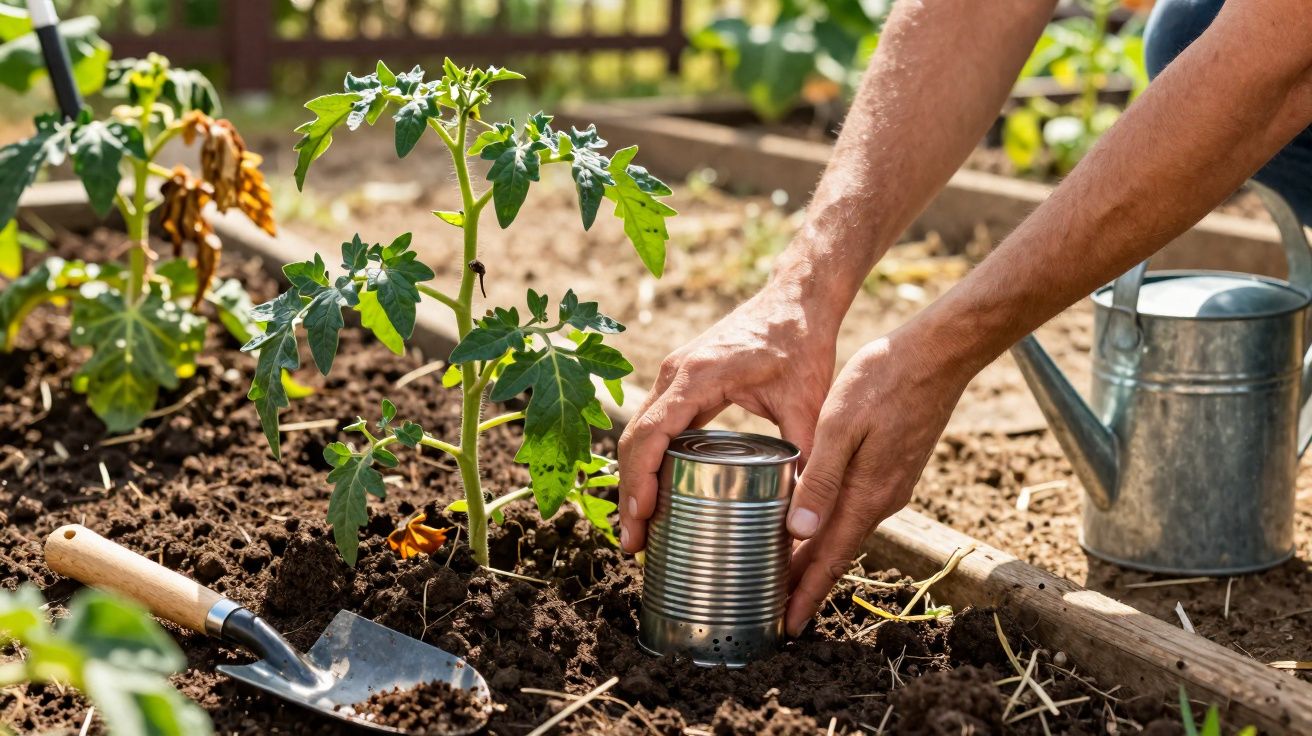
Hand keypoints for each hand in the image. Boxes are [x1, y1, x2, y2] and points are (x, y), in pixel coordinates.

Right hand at [617, 285, 837, 552]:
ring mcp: (673, 375)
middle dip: (630, 492)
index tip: (641, 520)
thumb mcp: (807, 400)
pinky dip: (649, 459)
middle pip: (635, 439)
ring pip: (639, 433)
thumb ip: (805, 454)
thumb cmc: (801, 341)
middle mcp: (674, 373)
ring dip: (635, 478)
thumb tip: (807, 513)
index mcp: (697, 376)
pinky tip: (657, 493)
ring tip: (640, 528)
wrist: (797, 297)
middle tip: (635, 543)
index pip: (652, 435)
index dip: (640, 480)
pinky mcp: (681, 380)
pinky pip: (654, 424)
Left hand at [783, 327, 970, 635]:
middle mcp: (882, 499)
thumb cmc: (883, 380)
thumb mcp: (840, 424)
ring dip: (817, 558)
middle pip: (837, 553)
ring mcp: (890, 485)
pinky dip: (831, 529)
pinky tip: (813, 525)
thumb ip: (821, 478)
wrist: (938, 354)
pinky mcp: (892, 469)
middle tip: (774, 614)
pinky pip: (856, 511)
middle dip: (806, 585)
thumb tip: (800, 532)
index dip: (806, 593)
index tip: (788, 628)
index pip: (831, 558)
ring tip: (785, 577)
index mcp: (867, 493)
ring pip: (846, 532)